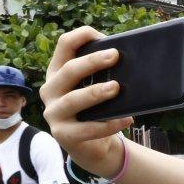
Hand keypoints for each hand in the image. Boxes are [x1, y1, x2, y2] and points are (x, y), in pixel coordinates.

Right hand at [40, 27, 132, 176]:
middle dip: (92, 61)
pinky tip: (126, 119)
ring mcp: (54, 113)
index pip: (64, 45)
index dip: (82, 36)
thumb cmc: (97, 110)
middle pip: (68, 70)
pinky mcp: (63, 135)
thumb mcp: (96, 87)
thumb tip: (132, 55)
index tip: (103, 36)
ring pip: (72, 99)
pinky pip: (86, 129)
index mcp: (58, 72)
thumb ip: (104, 72)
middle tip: (115, 56)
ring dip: (95, 92)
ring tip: (116, 88)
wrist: (93, 147)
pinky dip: (109, 124)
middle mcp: (51, 90)